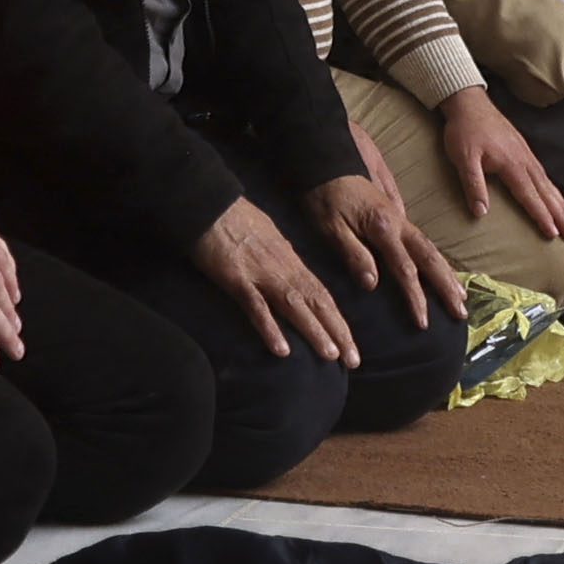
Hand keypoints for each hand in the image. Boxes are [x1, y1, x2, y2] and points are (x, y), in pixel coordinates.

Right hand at [190, 191, 359, 363]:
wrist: (209, 203)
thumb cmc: (236, 219)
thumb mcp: (269, 237)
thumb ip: (283, 259)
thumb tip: (294, 275)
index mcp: (290, 260)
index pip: (321, 294)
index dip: (338, 320)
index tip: (351, 344)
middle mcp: (282, 268)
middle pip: (316, 302)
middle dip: (337, 331)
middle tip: (354, 360)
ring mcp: (261, 274)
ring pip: (294, 305)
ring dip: (314, 330)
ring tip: (331, 355)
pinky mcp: (237, 279)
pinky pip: (256, 307)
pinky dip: (270, 327)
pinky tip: (282, 349)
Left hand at [310, 167, 458, 319]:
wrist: (326, 162)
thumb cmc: (324, 196)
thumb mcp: (331, 227)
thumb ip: (353, 254)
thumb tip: (373, 285)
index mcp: (383, 228)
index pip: (405, 269)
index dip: (416, 297)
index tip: (424, 322)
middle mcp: (398, 223)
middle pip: (430, 257)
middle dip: (446, 285)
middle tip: (461, 311)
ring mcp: (399, 218)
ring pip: (430, 247)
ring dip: (447, 272)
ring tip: (460, 295)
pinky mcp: (395, 215)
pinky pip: (423, 240)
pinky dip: (436, 258)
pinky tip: (440, 269)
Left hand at [431, 89, 563, 244]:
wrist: (469, 102)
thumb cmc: (464, 131)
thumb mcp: (462, 159)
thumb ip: (473, 185)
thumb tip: (481, 213)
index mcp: (511, 164)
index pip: (529, 195)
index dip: (541, 216)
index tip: (553, 233)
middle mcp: (524, 160)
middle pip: (546, 192)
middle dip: (560, 214)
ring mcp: (526, 154)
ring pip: (548, 183)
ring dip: (561, 203)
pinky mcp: (523, 150)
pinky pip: (543, 174)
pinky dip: (553, 189)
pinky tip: (556, 197)